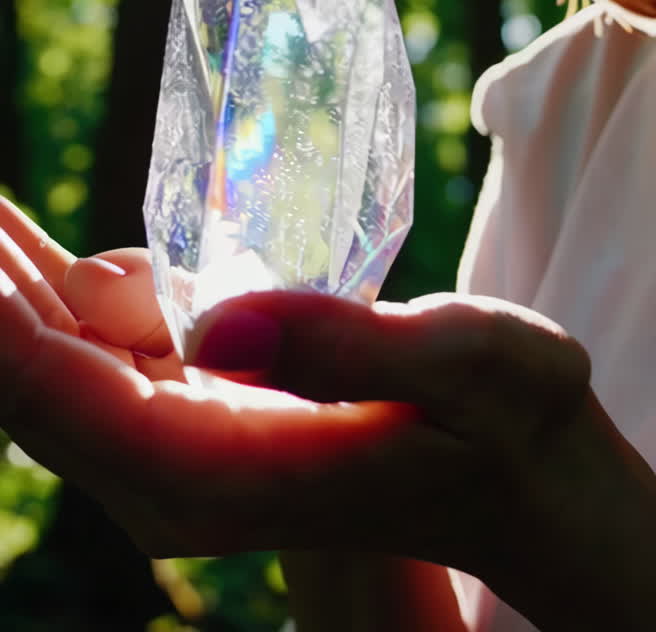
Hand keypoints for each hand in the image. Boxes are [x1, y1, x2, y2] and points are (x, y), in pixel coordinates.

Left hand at [1, 196, 655, 630]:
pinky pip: (91, 359)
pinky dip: (46, 300)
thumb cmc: (515, 423)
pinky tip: (16, 247)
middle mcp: (180, 478)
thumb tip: (216, 322)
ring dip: (5, 285)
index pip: (68, 395)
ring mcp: (181, 454)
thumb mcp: (473, 372)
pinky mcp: (196, 422)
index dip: (0, 319)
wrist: (528, 481)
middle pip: (37, 381)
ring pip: (53, 370)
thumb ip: (349, 349)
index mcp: (229, 470)